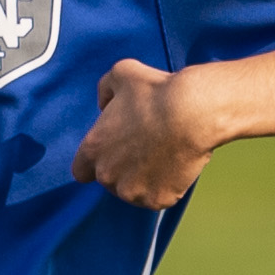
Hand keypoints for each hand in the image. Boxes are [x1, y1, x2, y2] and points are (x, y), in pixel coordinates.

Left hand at [70, 59, 222, 209]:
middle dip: (122, 169)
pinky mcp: (156, 201)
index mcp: (93, 150)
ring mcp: (132, 192)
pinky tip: (175, 165)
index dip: (96, 162)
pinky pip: (157, 198)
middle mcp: (107, 176)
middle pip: (109, 181)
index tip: (112, 153)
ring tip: (162, 155)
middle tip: (145, 148)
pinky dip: (165, 186)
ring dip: (143, 180)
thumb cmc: (156, 92)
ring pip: (133, 192)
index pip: (81, 170)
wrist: (193, 113)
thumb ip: (105, 89)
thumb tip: (104, 104)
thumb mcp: (122, 74)